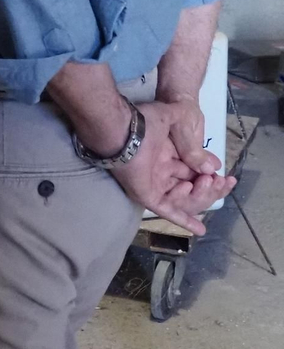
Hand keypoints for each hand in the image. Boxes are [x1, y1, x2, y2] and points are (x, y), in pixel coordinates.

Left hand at [109, 101, 234, 234]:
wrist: (123, 128)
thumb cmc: (144, 121)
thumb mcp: (175, 122)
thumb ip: (193, 143)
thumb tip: (214, 165)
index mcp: (167, 156)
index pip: (195, 173)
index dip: (213, 179)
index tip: (229, 179)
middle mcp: (161, 171)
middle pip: (193, 188)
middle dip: (212, 189)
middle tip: (223, 182)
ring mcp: (154, 184)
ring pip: (184, 199)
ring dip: (202, 196)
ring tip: (208, 183)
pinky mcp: (146, 194)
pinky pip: (167, 210)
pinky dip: (183, 219)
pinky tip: (200, 229)